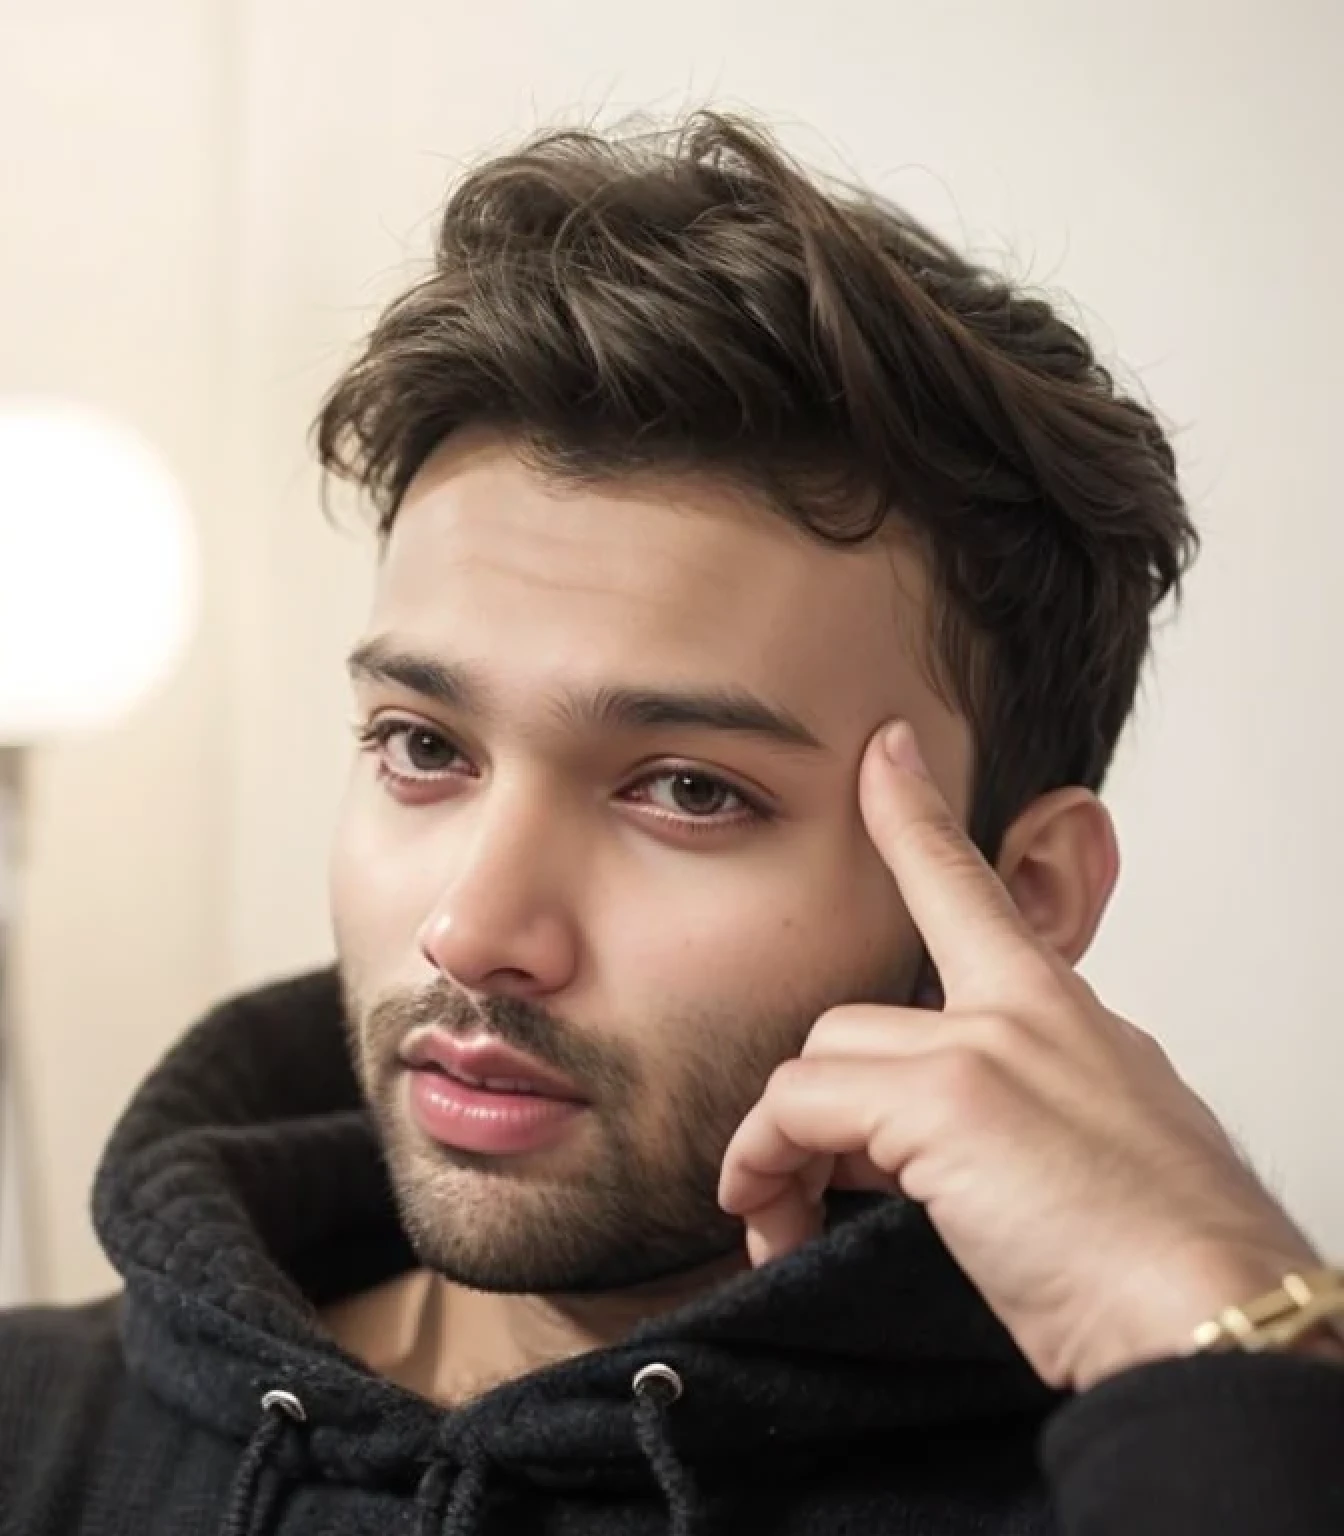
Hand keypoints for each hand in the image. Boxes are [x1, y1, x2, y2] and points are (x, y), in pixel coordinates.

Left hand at [718, 722, 1320, 1391]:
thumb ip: (1023, 1112)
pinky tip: (778, 1224)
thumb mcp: (1103, 1155)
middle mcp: (1026, 1012)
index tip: (886, 751)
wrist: (1214, 1321)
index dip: (919, 814)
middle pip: (855, 1021)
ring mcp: (986, 1044)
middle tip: (810, 1192)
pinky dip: (767, 1166)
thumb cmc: (1167, 1265)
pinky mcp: (947, 1095)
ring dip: (786, 1149)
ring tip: (790, 1222)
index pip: (978, 888)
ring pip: (818, 1060)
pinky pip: (796, 1109)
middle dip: (819, 1113)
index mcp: (1065, 1015)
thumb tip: (942, 1144)